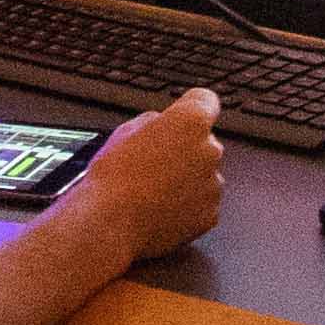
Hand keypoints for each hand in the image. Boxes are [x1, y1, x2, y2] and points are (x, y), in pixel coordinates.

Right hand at [73, 89, 227, 262]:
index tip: (182, 118)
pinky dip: (188, 207)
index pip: (205, 101)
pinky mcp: (210, 214)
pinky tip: (161, 209)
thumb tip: (161, 128)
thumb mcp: (125, 132)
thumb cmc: (113, 179)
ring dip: (187, 180)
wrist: (111, 224)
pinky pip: (202, 204)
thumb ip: (155, 122)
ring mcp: (213, 184)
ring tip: (153, 191)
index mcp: (190, 122)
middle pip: (205, 142)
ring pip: (204, 175)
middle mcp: (210, 150)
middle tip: (155, 163)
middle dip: (186, 150)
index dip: (190, 108)